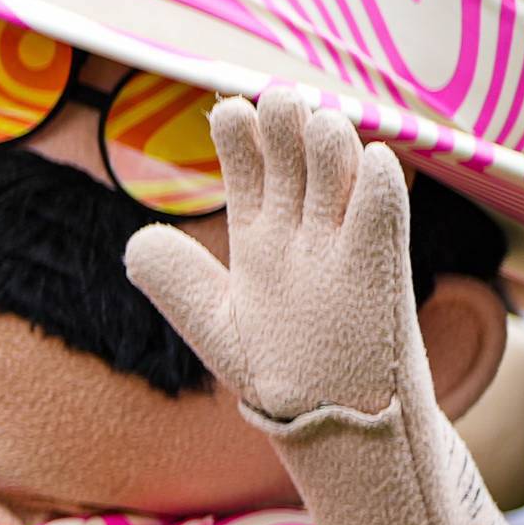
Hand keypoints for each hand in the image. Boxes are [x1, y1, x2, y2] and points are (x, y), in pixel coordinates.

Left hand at [121, 97, 420, 427]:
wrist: (328, 424)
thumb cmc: (275, 372)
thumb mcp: (213, 324)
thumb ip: (175, 281)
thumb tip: (139, 240)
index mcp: (259, 236)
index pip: (249, 170)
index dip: (240, 138)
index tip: (226, 113)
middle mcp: (302, 230)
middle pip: (294, 161)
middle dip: (285, 127)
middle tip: (274, 101)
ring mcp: (343, 246)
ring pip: (340, 177)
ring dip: (331, 145)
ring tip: (316, 122)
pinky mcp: (381, 272)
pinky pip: (384, 219)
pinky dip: (380, 188)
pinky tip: (372, 159)